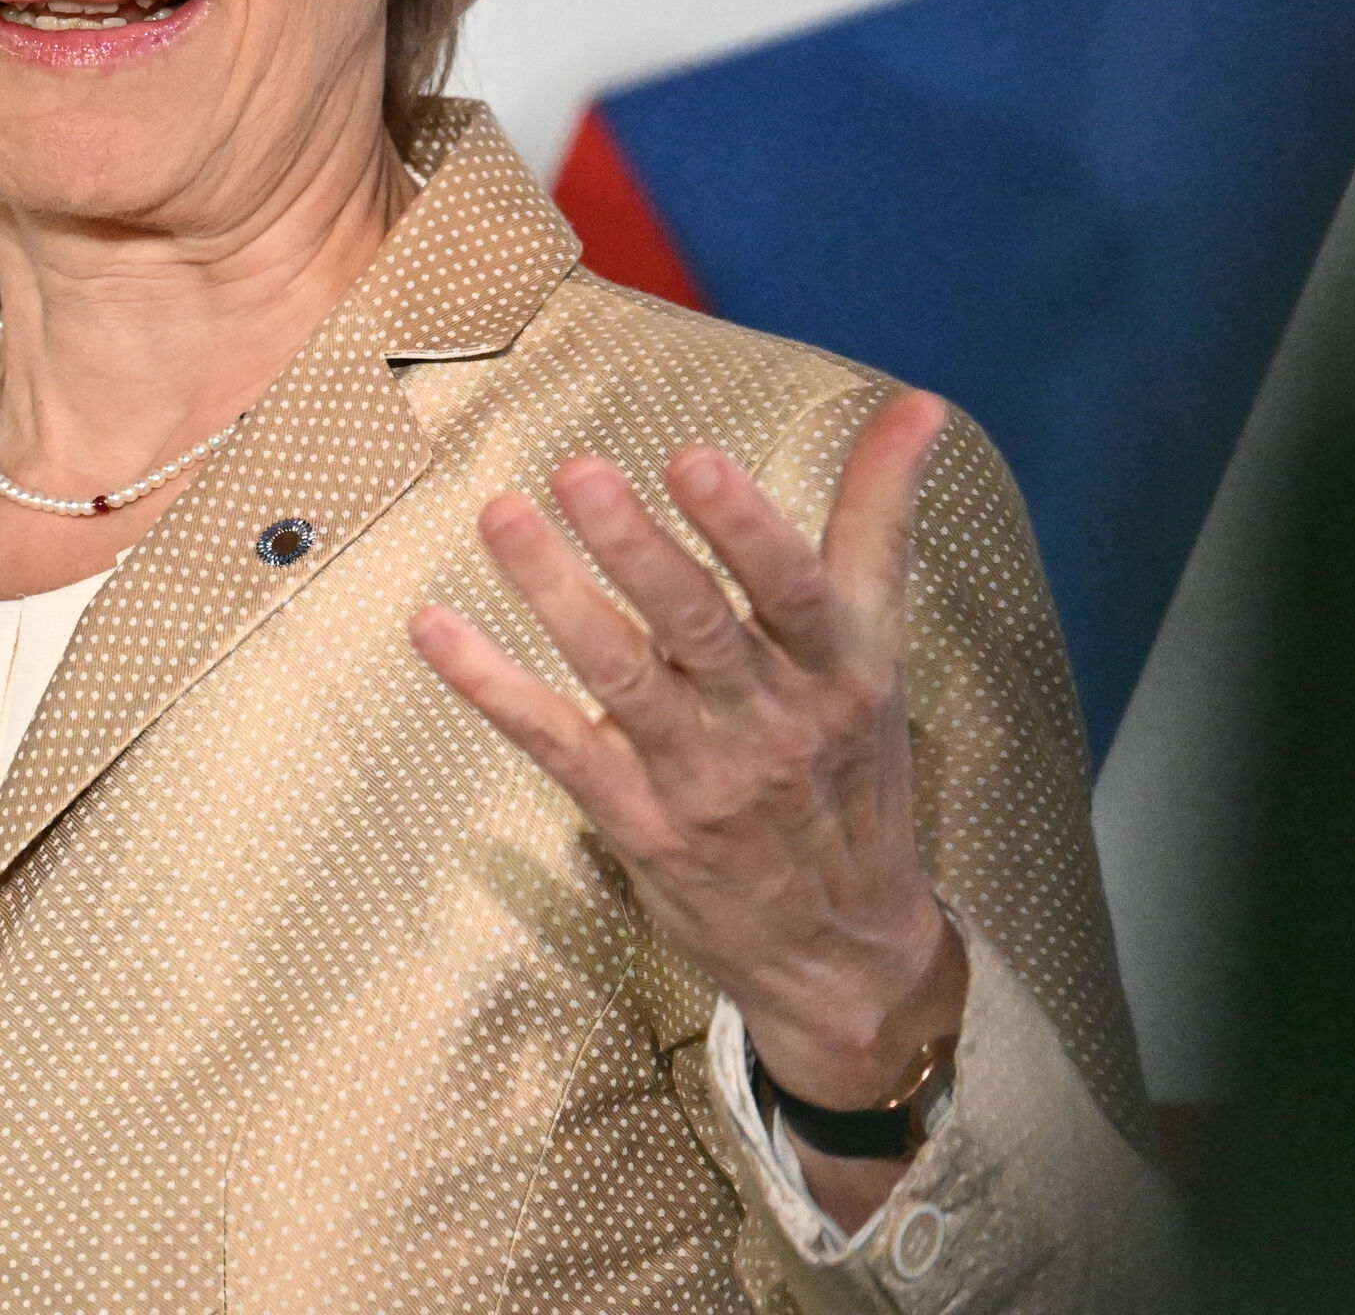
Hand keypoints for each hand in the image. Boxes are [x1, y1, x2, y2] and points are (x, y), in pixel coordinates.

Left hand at [411, 391, 965, 1212]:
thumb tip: (919, 404)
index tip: (692, 457)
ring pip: (623, 676)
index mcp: (840, 669)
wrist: (844, 950)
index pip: (796, 590)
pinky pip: (558, 743)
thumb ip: (880, 520)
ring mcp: (701, 776)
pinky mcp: (638, 819)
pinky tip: (435, 628)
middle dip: (640, 551)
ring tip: (502, 517)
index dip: (745, 527)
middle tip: (578, 472)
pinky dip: (493, 687)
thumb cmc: (851, 767)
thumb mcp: (881, 647)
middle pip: (700, 628)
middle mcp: (773, 721)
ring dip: (557, 595)